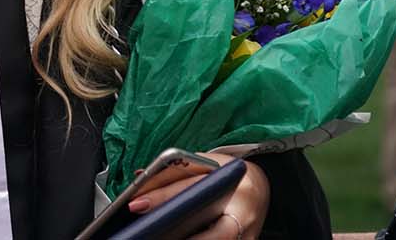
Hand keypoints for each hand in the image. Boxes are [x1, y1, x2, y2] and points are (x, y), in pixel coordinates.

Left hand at [130, 153, 268, 238]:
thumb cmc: (227, 174)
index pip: (191, 187)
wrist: (260, 187)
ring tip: (155, 237)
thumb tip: (140, 179)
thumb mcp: (205, 164)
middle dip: (171, 229)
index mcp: (232, 179)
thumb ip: (175, 171)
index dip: (161, 196)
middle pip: (203, 224)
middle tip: (145, 231)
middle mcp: (243, 209)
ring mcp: (247, 233)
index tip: (136, 203)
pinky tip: (176, 239)